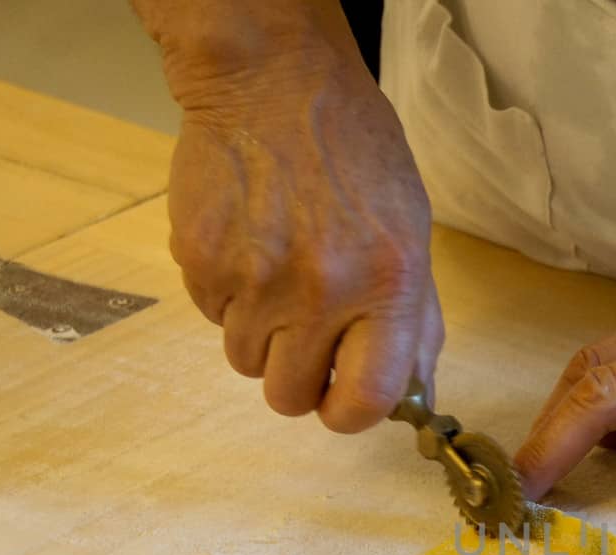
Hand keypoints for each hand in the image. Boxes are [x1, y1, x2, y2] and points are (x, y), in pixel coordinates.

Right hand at [167, 50, 441, 430]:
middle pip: (291, 397)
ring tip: (279, 273)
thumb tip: (413, 397)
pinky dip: (228, 296)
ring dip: (261, 334)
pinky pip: (213, 317)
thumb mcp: (410, 231)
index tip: (343, 400)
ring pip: (246, 362)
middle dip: (299, 378)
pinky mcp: (200, 262)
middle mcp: (320, 288)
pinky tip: (249, 244)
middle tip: (307, 334)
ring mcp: (254, 278)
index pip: (366, 400)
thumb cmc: (354, 155)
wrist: (272, 81)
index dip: (350, 413)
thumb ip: (414, 320)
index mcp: (386, 283)